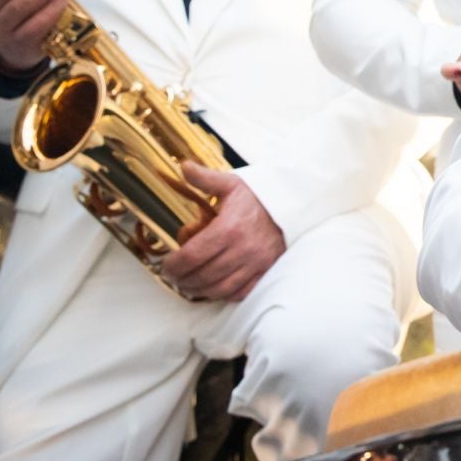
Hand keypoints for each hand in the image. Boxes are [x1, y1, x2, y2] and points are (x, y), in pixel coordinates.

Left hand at [160, 161, 285, 300]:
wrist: (294, 204)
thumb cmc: (259, 196)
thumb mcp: (231, 183)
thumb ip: (204, 178)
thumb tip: (182, 165)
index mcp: (229, 227)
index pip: (191, 256)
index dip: (173, 266)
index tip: (166, 265)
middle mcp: (243, 249)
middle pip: (202, 275)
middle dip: (182, 279)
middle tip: (174, 277)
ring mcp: (256, 263)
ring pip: (219, 288)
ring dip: (199, 290)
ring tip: (189, 285)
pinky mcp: (266, 272)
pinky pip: (240, 292)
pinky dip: (223, 294)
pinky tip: (214, 288)